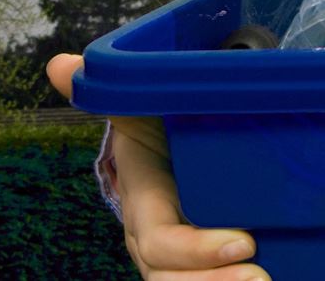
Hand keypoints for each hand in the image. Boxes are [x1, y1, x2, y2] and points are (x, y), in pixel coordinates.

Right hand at [46, 53, 270, 280]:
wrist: (168, 146)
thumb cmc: (158, 130)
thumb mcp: (139, 109)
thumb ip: (114, 91)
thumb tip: (64, 65)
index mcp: (145, 207)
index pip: (161, 241)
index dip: (196, 249)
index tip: (244, 240)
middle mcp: (158, 240)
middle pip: (172, 280)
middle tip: (261, 274)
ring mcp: (179, 257)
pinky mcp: (203, 261)